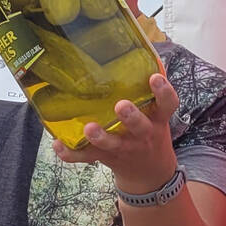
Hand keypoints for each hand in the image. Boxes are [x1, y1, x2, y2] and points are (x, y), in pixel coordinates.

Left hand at [52, 72, 182, 193]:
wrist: (149, 173)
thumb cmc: (149, 133)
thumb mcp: (157, 115)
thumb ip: (149, 91)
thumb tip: (143, 52)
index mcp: (157, 120)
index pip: (167, 105)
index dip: (163, 92)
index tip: (155, 78)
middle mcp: (143, 135)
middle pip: (139, 127)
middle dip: (131, 117)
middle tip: (121, 105)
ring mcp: (124, 148)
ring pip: (112, 144)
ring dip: (100, 137)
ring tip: (89, 128)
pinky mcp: (105, 158)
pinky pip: (86, 157)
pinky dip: (71, 153)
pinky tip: (58, 144)